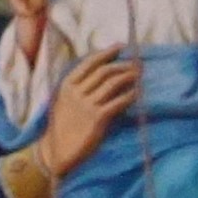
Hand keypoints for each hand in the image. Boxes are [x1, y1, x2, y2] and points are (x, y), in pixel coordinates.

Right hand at [31, 49, 140, 179]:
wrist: (57, 150)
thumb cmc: (64, 127)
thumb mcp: (67, 103)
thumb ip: (81, 90)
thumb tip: (103, 78)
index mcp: (67, 85)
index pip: (88, 63)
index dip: (106, 53)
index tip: (121, 47)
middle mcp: (76, 92)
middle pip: (103, 71)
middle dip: (122, 65)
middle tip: (137, 63)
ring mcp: (86, 105)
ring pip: (112, 84)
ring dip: (129, 77)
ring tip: (140, 75)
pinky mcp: (97, 119)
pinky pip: (117, 103)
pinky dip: (130, 96)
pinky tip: (138, 94)